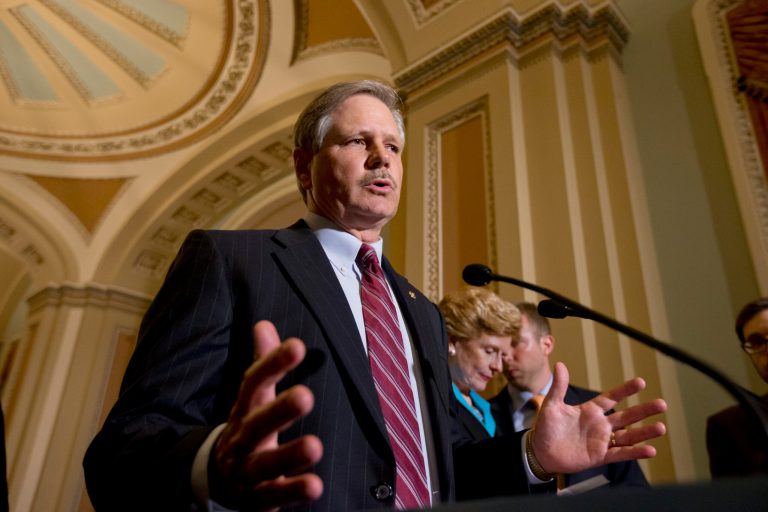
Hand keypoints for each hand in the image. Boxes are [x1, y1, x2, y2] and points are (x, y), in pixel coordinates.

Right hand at [212, 320, 323, 509]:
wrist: (215, 478)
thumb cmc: (245, 429)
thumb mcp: (251, 398)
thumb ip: (262, 365)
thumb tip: (264, 324)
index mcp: (243, 411)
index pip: (253, 384)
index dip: (272, 365)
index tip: (297, 346)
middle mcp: (242, 440)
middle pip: (256, 425)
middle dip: (279, 411)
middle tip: (305, 395)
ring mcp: (247, 471)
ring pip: (265, 465)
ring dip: (289, 456)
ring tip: (315, 446)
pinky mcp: (257, 499)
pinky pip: (273, 497)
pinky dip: (292, 492)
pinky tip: (315, 486)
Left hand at [532, 362, 666, 474]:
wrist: (540, 452)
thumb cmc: (545, 428)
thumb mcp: (551, 405)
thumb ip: (559, 387)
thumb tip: (560, 364)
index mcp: (589, 410)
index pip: (611, 397)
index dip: (625, 390)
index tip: (641, 382)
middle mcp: (599, 425)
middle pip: (626, 416)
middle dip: (644, 410)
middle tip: (662, 404)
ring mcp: (601, 441)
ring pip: (628, 436)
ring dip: (644, 432)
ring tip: (661, 427)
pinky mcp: (599, 456)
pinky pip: (620, 453)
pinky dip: (635, 453)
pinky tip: (650, 450)